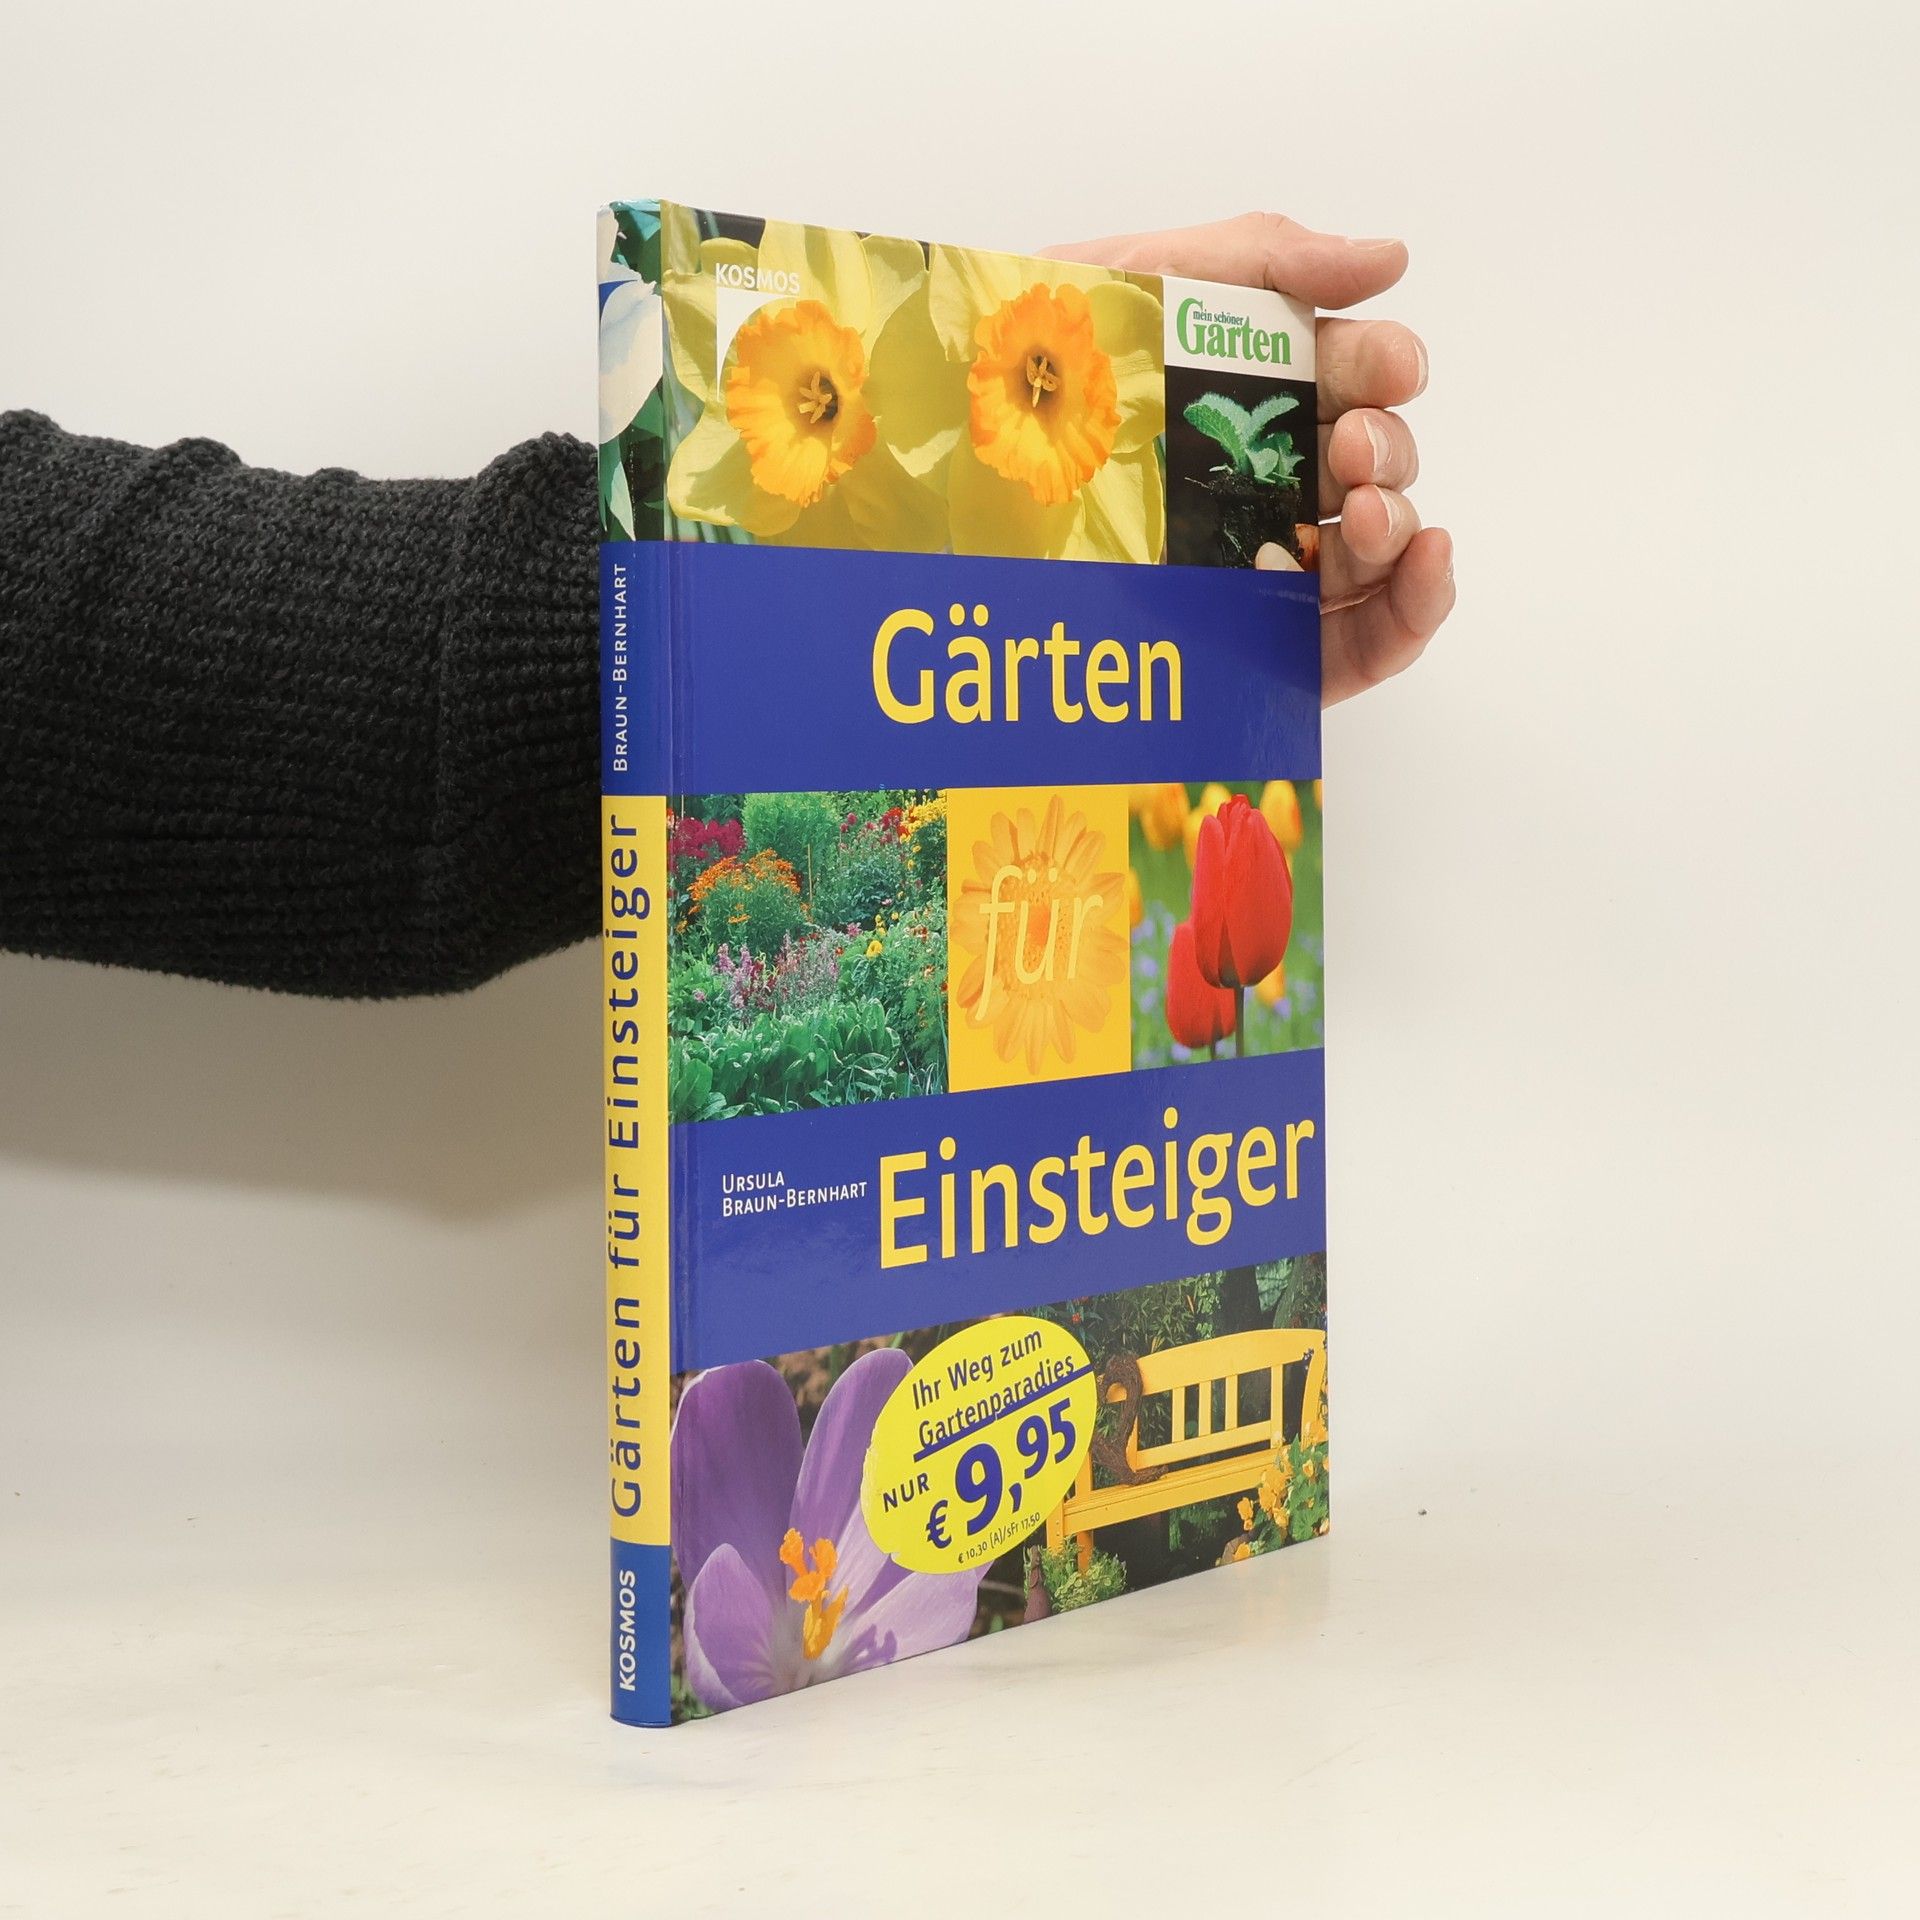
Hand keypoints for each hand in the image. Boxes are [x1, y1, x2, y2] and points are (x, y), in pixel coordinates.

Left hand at [1043, 213, 1452, 704]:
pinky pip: (1363, 641)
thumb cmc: (1031, 366)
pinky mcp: (1255, 650)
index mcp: (1248, 395)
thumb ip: (1264, 259)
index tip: (1380, 369)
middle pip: (1375, 466)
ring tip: (1369, 511)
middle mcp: (1263, 482)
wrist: (944, 464)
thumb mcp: (1143, 280)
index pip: (1356, 382)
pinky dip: (1417, 607)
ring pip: (1379, 552)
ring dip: (1402, 523)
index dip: (1385, 370)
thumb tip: (1389, 260)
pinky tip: (1427, 561)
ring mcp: (1262, 568)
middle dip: (1386, 449)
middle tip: (1348, 445)